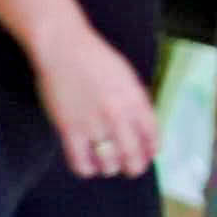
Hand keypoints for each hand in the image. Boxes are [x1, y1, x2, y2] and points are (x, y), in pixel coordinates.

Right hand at [34, 18, 156, 181]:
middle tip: (129, 167)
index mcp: (136, 101)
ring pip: (109, 164)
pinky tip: (86, 163)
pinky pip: (81, 163)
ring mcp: (94, 124)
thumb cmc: (95, 59)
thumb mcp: (127, 78)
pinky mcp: (69, 129)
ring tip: (105, 162)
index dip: (151, 151)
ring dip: (109, 167)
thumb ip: (137, 103)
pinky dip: (86, 169)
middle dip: (133, 167)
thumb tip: (143, 131)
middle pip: (133, 157)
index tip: (148, 155)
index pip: (152, 137)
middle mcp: (119, 115)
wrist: (63, 47)